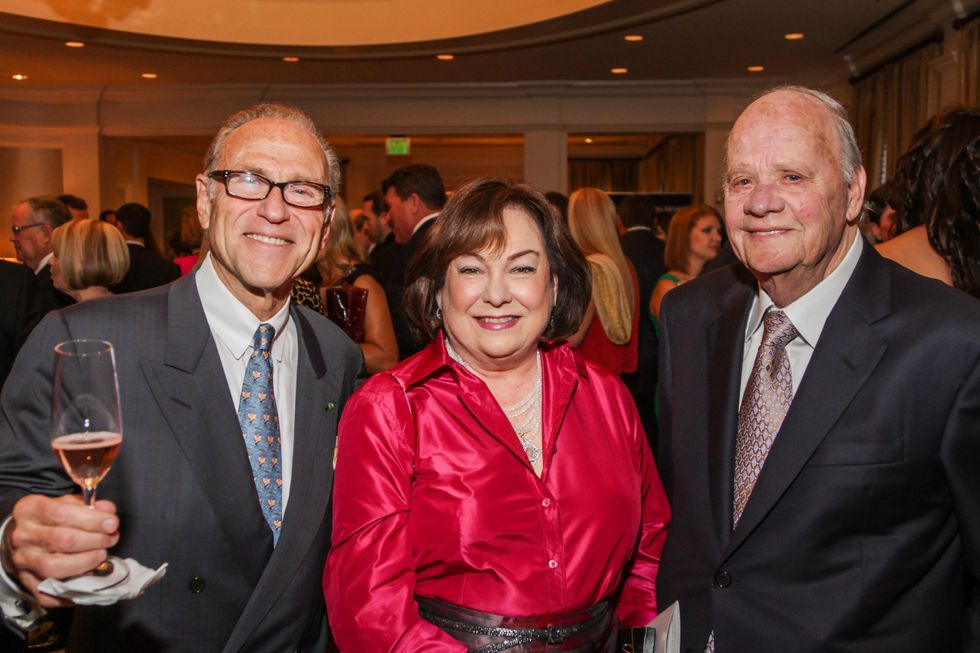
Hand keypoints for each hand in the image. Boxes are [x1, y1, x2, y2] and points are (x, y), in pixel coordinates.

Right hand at [2, 494, 118, 606]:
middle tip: (110, 539)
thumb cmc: (49, 519)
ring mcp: (23, 560)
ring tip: (100, 555)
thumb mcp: (66, 503)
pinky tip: (85, 579)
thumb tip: (108, 512)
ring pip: (54, 567)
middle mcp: (23, 536)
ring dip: (86, 562)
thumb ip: (89, 506)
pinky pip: (47, 592)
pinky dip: (70, 590)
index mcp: (31, 510)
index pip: (62, 514)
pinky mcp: (26, 581)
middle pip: (63, 540)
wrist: (21, 538)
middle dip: (95, 540)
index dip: (92, 520)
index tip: (112, 524)